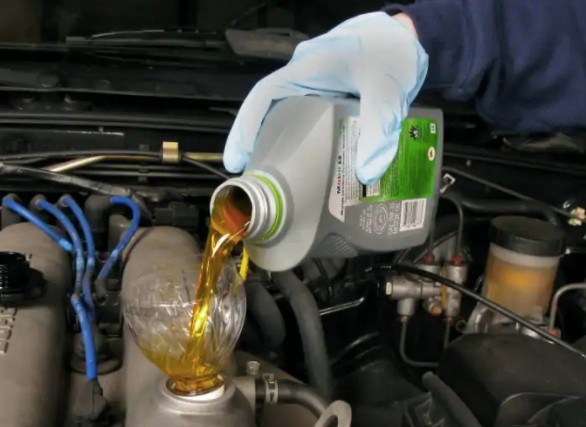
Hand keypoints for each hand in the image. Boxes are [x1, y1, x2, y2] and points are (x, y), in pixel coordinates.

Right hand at [224, 11, 427, 184]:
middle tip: (251, 173)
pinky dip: (296, 133)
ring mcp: (314, 80)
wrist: (407, 34)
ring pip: (284, 111)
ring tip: (271, 171)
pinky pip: (302, 112)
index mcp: (309, 68)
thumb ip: (379, 132)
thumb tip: (366, 174)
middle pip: (268, 107)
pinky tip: (303, 155)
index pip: (264, 95)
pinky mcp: (326, 88)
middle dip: (255, 139)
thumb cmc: (394, 51)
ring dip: (274, 137)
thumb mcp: (389, 94)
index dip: (245, 126)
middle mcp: (305, 73)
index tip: (236, 157)